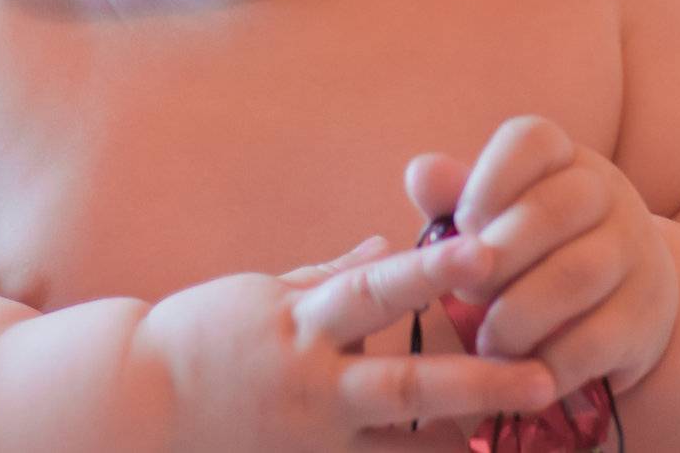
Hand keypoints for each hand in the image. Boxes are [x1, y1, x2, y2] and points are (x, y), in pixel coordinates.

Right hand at [129, 232, 559, 451]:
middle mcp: (313, 386)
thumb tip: (385, 247)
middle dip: (480, 381)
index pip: (380, 290)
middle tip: (544, 375)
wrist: (135, 408)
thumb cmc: (202, 337)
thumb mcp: (264, 292)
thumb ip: (329, 275)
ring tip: (517, 446)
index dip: (436, 269)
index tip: (489, 249)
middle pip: (409, 385)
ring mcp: (312, 442)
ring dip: (460, 448)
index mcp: (302, 323)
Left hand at [407, 114, 678, 400]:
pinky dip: (548, 360)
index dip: (486, 184)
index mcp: (562, 155)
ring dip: (518, 315)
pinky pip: (596, 338)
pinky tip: (521, 370)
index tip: (461, 227)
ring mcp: (634, 252)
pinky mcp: (645, 316)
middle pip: (553, 211)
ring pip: (577, 275)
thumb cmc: (530, 246)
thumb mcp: (492, 213)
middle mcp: (607, 192)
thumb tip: (420, 174)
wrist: (619, 296)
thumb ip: (452, 195)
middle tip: (465, 292)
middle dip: (496, 258)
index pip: (530, 140)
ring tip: (487, 340)